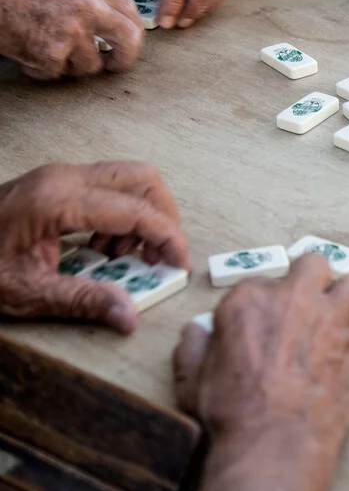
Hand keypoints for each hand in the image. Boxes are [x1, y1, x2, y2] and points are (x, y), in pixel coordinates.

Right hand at [0, 0, 142, 79]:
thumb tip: (116, 25)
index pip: (130, 11)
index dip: (133, 31)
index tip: (128, 43)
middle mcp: (86, 6)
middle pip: (129, 39)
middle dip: (125, 58)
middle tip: (115, 65)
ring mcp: (71, 30)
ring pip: (91, 64)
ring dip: (71, 66)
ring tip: (48, 52)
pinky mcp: (51, 52)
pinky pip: (59, 74)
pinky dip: (43, 71)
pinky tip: (29, 57)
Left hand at [0, 162, 188, 331]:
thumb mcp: (27, 293)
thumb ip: (84, 301)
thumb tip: (129, 315)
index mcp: (58, 201)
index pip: (137, 210)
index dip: (168, 239)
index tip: (178, 266)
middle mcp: (63, 177)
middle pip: (142, 180)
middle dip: (163, 218)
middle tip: (160, 256)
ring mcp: (59, 175)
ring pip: (128, 178)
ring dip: (142, 215)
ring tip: (125, 256)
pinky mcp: (56, 181)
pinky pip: (107, 185)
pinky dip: (121, 212)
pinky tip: (103, 247)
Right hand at [173, 256, 348, 490]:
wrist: (274, 441)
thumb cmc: (232, 412)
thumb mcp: (192, 378)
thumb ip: (194, 346)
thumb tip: (198, 331)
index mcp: (249, 301)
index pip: (259, 281)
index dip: (261, 302)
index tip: (260, 321)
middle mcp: (294, 299)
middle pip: (313, 264)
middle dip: (310, 278)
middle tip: (306, 301)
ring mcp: (330, 319)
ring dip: (344, 298)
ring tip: (334, 317)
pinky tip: (347, 345)